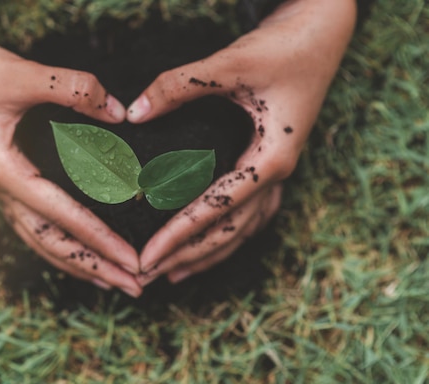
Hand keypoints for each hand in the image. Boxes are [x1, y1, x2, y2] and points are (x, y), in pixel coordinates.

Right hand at [0, 0, 141, 295]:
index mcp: (4, 172)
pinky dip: (58, 241)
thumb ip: (73, 90)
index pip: (63, 218)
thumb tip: (119, 112)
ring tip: (109, 280)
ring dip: (77, 262)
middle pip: (53, 243)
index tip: (133, 262)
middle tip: (135, 287)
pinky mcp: (3, 176)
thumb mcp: (21, 75)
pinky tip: (74, 246)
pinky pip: (32, 221)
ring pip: (40, 239)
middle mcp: (2, 188)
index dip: (101, 242)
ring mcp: (0, 186)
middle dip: (95, 267)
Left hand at [127, 0, 357, 283]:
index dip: (178, 236)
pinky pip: (249, 214)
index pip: (217, 210)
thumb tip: (134, 113)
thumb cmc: (285, 47)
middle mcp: (278, 175)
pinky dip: (225, 235)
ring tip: (172, 275)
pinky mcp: (272, 167)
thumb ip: (181, 86)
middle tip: (145, 276)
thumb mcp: (232, 64)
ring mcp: (278, 174)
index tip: (146, 257)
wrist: (322, 34)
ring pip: (242, 231)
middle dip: (186, 256)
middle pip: (229, 232)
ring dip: (206, 254)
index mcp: (272, 159)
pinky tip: (207, 245)